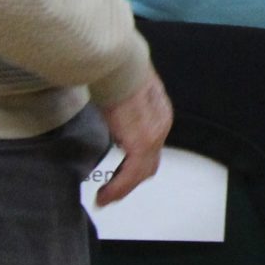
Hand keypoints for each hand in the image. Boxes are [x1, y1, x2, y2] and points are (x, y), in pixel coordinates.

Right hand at [94, 73, 173, 206]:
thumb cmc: (118, 76)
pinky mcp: (142, 143)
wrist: (120, 66)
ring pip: (140, 173)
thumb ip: (125, 113)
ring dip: (122, 188)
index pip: (150, 149)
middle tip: (110, 193)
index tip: (118, 177)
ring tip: (104, 198)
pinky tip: (104, 195)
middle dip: (129, 182)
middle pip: (148, 164)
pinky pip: (131, 174)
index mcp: (159, 116)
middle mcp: (160, 127)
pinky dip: (118, 187)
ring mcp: (154, 136)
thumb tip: (115, 119)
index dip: (134, 166)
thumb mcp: (125, 98)